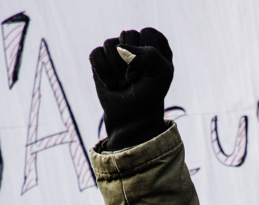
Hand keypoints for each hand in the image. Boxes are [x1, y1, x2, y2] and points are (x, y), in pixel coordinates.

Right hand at [90, 28, 173, 150]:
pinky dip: (103, 72)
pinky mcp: (100, 59)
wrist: (132, 117)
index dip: (148, 56)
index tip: (150, 74)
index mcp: (155, 42)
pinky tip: (111, 84)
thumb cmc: (150, 94)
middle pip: (127, 35)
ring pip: (110, 45)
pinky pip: (96, 54)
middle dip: (131, 63)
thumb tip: (120, 48)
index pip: (148, 33)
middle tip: (135, 80)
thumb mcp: (162, 74)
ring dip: (116, 70)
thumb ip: (150, 54)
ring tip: (123, 83)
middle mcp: (135, 42)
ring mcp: (116, 50)